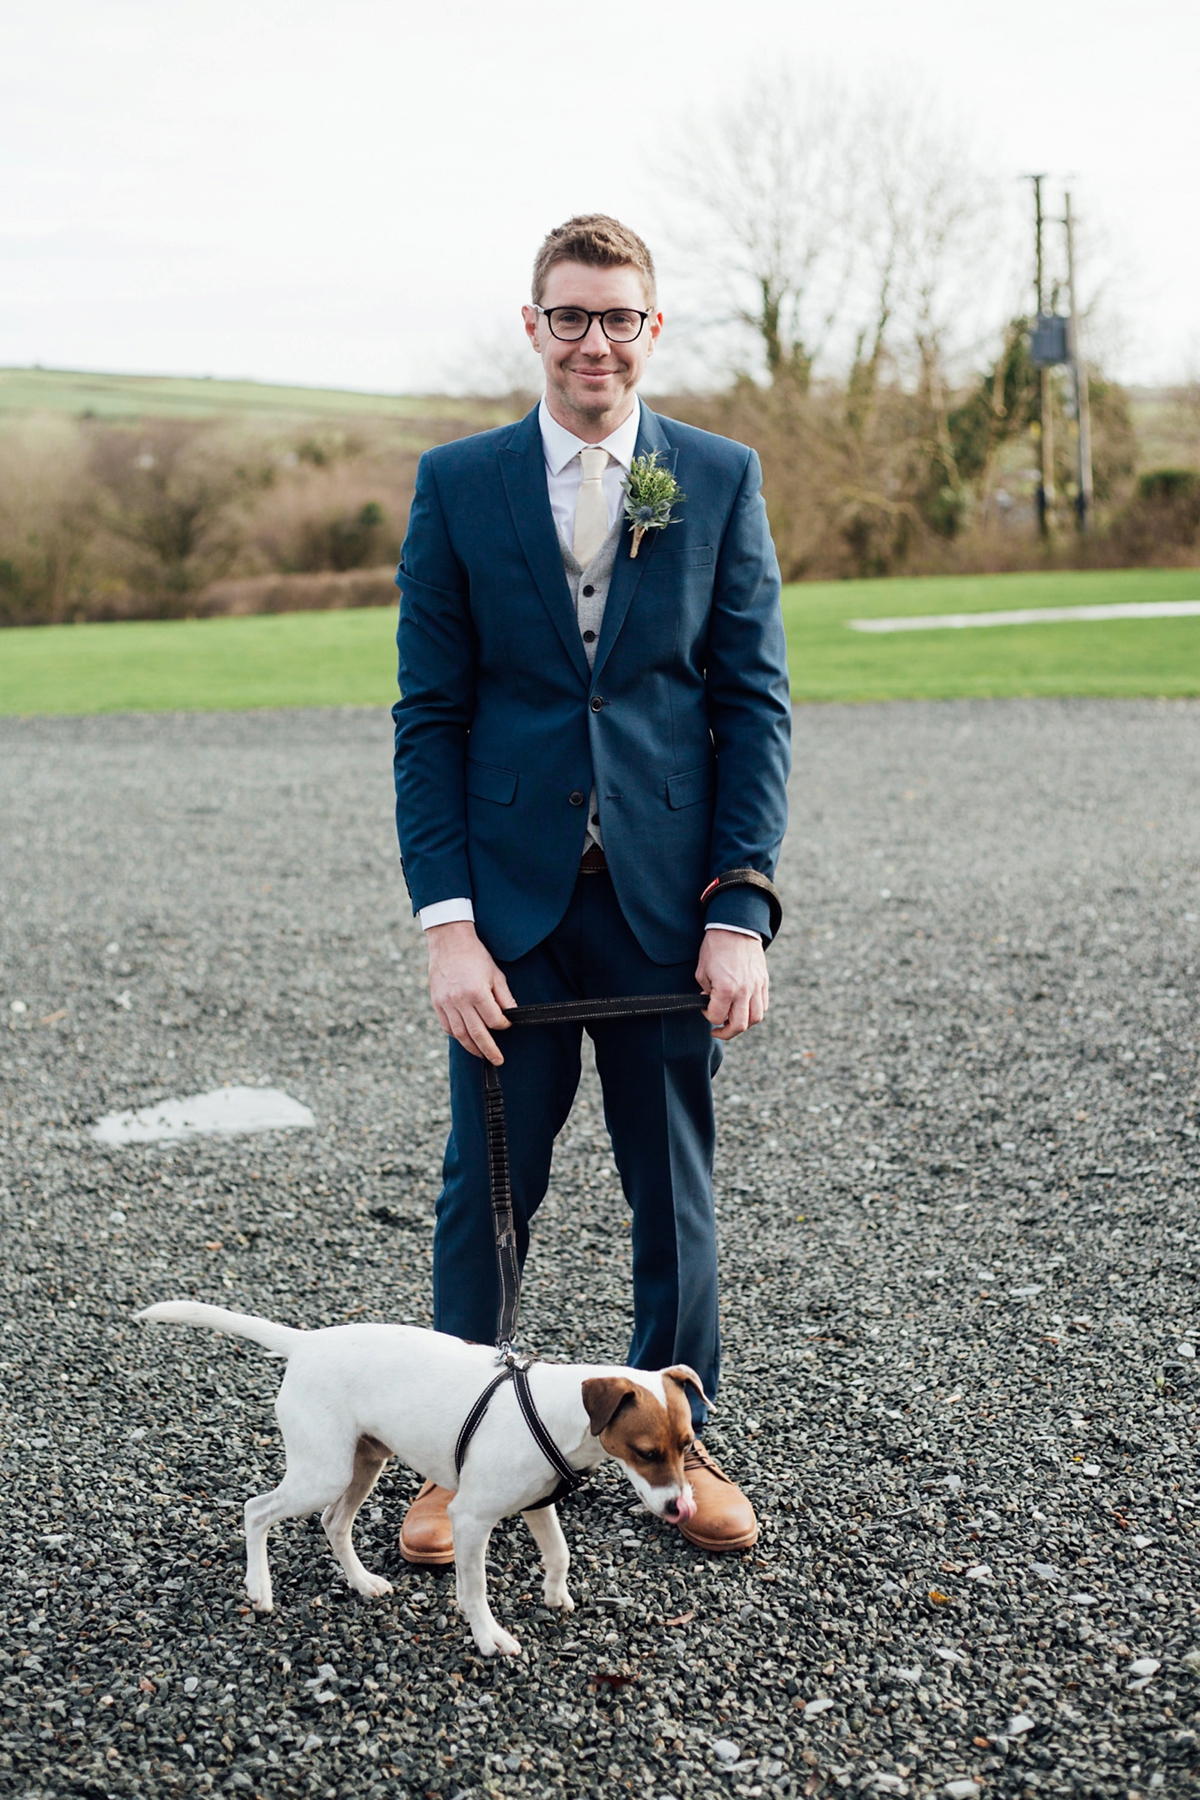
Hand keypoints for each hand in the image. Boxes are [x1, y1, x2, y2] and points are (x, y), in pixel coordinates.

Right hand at [426, 921, 515, 1064]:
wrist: (449, 941)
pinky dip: (457, 1035)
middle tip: (498, 1060)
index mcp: (477, 992)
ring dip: (472, 1047)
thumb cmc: (475, 955)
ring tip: (482, 1054)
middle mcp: (460, 1000)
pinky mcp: (437, 1003)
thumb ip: (504, 997)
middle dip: (489, 1050)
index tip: (507, 1024)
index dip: (503, 1025)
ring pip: (460, 1034)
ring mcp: (446, 1003)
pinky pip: (447, 1026)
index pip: (494, 1020)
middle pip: (477, 1033)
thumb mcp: (496, 974)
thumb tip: (511, 1014)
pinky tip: (465, 1039)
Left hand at [695, 929, 768, 1040]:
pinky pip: (763, 1006)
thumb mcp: (702, 971)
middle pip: (739, 1026)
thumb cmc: (715, 948)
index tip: (705, 1008)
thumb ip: (706, 992)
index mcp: (726, 989)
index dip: (708, 1016)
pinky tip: (743, 1009)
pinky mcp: (764, 982)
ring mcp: (757, 987)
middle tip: (718, 1030)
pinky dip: (754, 1012)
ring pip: (755, 1019)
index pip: (717, 1017)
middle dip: (726, 1032)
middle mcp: (744, 991)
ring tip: (732, 1021)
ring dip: (743, 1024)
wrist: (735, 928)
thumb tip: (711, 1003)